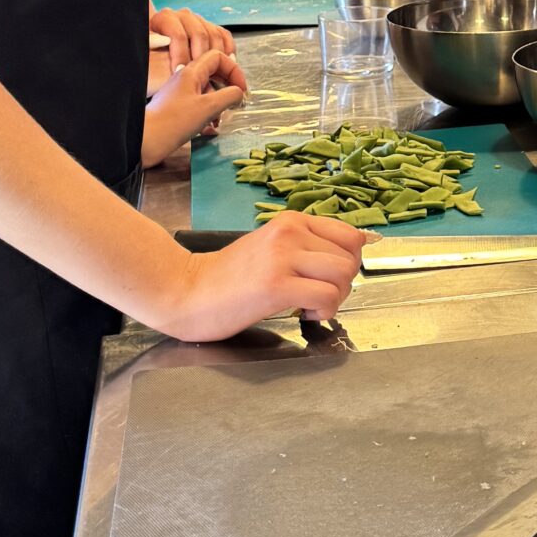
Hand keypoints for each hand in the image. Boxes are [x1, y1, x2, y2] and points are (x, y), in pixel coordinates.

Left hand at [142, 45, 247, 164]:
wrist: (145, 140)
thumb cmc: (175, 121)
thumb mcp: (208, 107)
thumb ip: (229, 96)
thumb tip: (239, 93)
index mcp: (191, 71)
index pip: (218, 57)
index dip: (234, 70)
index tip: (242, 89)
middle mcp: (185, 78)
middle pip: (213, 73)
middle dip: (228, 87)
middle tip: (236, 102)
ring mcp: (180, 93)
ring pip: (206, 91)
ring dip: (219, 103)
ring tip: (221, 120)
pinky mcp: (176, 108)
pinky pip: (198, 105)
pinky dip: (208, 114)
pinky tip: (209, 130)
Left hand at [148, 1, 236, 79]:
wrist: (154, 54)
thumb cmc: (148, 56)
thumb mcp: (144, 50)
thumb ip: (151, 44)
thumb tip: (163, 43)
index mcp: (164, 18)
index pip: (178, 34)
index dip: (180, 55)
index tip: (179, 72)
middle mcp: (182, 16)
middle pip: (200, 34)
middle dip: (200, 57)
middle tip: (198, 75)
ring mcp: (198, 21)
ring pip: (214, 34)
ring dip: (216, 55)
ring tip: (213, 72)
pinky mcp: (209, 28)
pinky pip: (224, 35)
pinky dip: (229, 48)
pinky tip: (229, 62)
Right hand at [154, 210, 367, 342]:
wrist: (185, 291)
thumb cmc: (227, 277)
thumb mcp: (271, 248)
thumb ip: (304, 248)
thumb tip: (345, 262)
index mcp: (292, 221)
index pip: (351, 235)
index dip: (348, 263)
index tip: (329, 279)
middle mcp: (291, 233)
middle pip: (350, 258)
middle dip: (343, 285)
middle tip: (317, 298)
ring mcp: (283, 258)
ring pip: (344, 275)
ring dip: (334, 299)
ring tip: (308, 306)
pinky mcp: (276, 286)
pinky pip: (326, 296)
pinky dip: (323, 311)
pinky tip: (302, 314)